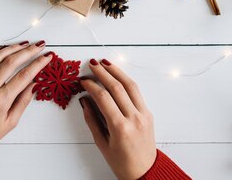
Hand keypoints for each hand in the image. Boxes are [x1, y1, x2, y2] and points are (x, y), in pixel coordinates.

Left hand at [0, 41, 51, 159]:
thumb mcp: (10, 123)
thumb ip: (22, 102)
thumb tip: (33, 84)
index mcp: (0, 101)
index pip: (24, 76)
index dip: (38, 64)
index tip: (47, 56)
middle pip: (11, 62)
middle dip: (28, 51)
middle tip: (40, 45)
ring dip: (11, 48)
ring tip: (24, 44)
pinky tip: (3, 50)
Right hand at [79, 59, 155, 179]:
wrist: (145, 171)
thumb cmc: (121, 162)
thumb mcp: (101, 143)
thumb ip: (92, 119)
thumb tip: (84, 100)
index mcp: (120, 127)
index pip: (103, 97)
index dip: (91, 86)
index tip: (83, 80)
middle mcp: (134, 118)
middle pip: (117, 87)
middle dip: (102, 73)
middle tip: (91, 64)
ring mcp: (143, 114)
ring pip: (130, 85)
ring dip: (116, 71)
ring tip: (105, 63)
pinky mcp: (148, 113)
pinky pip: (136, 92)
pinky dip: (126, 81)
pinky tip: (117, 75)